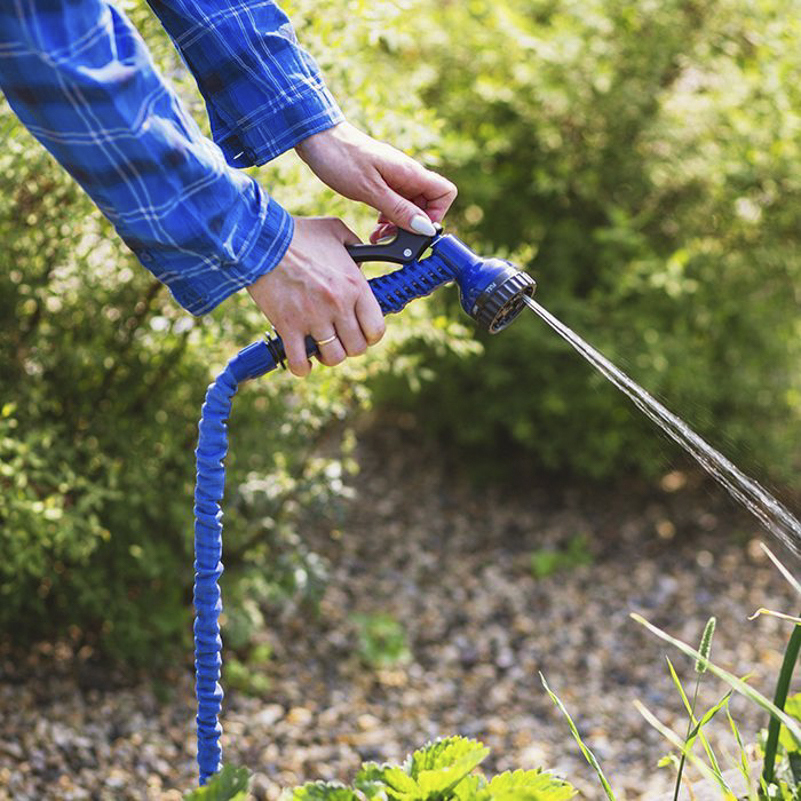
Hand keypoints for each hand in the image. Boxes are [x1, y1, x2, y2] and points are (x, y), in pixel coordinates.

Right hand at [247, 216, 384, 376]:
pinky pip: (300, 361)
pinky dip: (302, 367)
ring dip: (327, 356)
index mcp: (354, 285)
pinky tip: (302, 360)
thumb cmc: (298, 234)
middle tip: (337, 338)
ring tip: (319, 346)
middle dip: (349, 347)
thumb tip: (361, 266)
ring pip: (333, 358)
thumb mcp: (336, 231)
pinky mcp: (287, 326)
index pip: (377, 329)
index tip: (360, 331)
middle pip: (357, 348)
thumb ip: (355, 249)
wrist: (261, 239)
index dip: (370, 336)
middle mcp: (338, 305)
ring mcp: (313, 317)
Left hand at [295, 121, 456, 242]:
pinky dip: (388, 220)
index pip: (445, 193)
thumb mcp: (370, 190)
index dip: (437, 215)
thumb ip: (398, 210)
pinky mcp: (381, 182)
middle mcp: (407, 175)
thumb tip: (425, 228)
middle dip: (413, 227)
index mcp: (410, 172)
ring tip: (379, 236)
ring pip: (410, 208)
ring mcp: (394, 178)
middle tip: (392, 239)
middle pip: (428, 205)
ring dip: (398, 226)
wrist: (316, 138)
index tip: (416, 229)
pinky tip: (374, 228)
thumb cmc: (341, 158)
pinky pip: (394, 205)